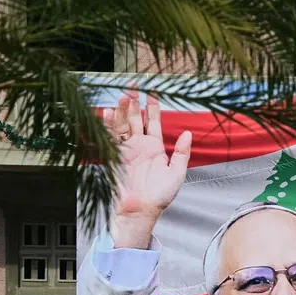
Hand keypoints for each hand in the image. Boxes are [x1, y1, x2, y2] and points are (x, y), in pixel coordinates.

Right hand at [104, 88, 191, 248]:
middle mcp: (139, 145)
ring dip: (122, 109)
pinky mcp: (114, 156)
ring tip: (123, 94)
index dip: (153, 106)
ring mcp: (126, 149)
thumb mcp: (177, 173)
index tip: (153, 91)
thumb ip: (182, 152)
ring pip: (122, 124)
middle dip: (134, 101)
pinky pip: (110, 137)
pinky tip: (107, 111)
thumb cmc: (160, 195)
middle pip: (135, 118)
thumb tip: (188, 133)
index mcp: (155, 148)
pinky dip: (108, 124)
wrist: (141, 210)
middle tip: (134, 84)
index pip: (153, 121)